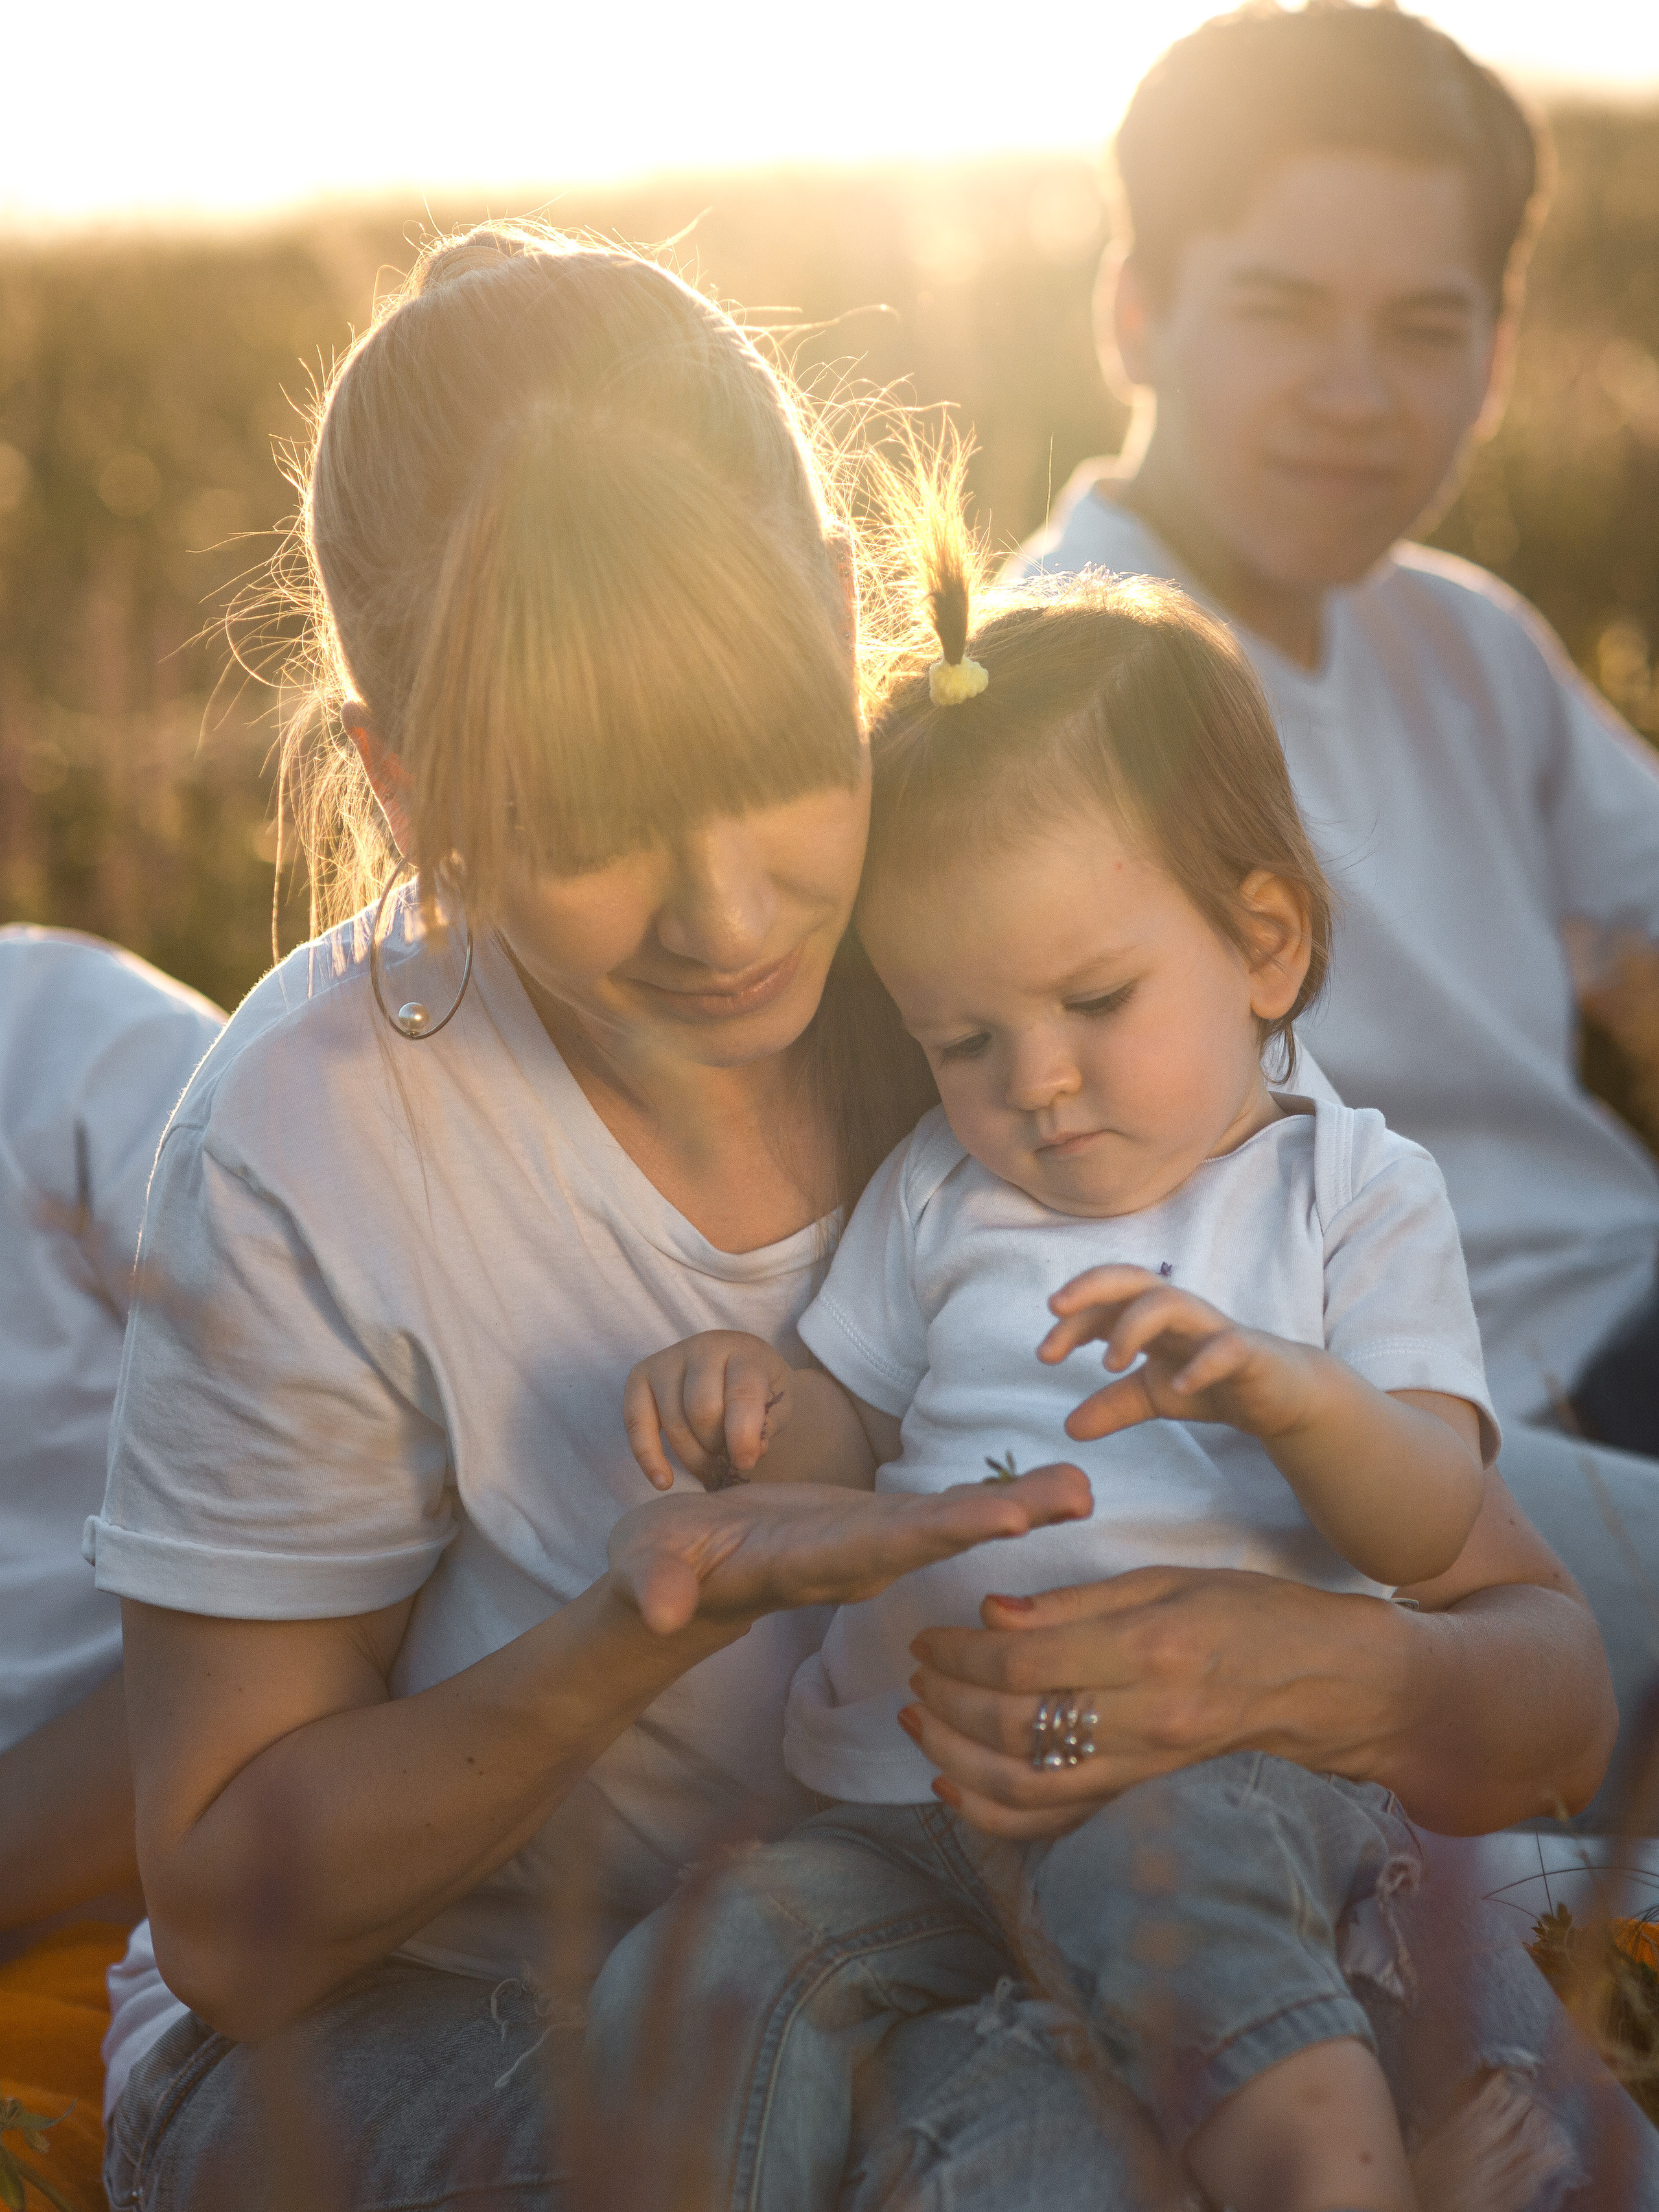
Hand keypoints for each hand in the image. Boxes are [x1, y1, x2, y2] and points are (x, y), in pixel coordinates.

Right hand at [607, 1464, 1092, 1634]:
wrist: (672, 1582)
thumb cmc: (655, 1570)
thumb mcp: (645, 1571)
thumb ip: (653, 1587)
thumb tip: (659, 1611)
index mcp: (805, 1564)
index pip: (882, 1546)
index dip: (943, 1531)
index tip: (1005, 1518)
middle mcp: (849, 1561)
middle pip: (937, 1537)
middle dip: (1005, 1515)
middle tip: (1079, 1495)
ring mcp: (864, 1546)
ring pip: (948, 1525)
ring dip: (1016, 1507)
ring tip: (1082, 1487)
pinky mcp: (868, 1527)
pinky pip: (937, 1513)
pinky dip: (989, 1500)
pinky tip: (1041, 1493)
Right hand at [623, 1332, 793, 1489]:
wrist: (734, 1365)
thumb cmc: (760, 1389)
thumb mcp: (778, 1403)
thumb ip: (766, 1427)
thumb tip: (746, 1455)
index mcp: (744, 1351)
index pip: (741, 1393)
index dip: (742, 1434)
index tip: (745, 1463)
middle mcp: (703, 1348)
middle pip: (702, 1411)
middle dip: (716, 1448)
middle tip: (728, 1463)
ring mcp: (668, 1360)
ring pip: (674, 1422)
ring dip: (693, 1457)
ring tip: (710, 1467)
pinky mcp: (641, 1376)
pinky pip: (636, 1422)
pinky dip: (648, 1457)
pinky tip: (663, 1482)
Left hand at [901, 1567, 1396, 1837]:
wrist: (1333, 1686)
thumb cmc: (1253, 1615)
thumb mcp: (1168, 1579)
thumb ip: (1075, 1604)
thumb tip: (992, 1615)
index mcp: (1150, 1649)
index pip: (1026, 1662)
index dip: (961, 1653)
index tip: (927, 1638)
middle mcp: (1146, 1719)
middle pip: (1016, 1727)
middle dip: (947, 1704)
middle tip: (913, 1677)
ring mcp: (1147, 1770)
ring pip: (1026, 1786)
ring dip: (956, 1759)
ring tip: (918, 1724)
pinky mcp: (1146, 1799)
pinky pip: (1058, 1822)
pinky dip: (996, 1815)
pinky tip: (955, 1789)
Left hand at [1040, 1265, 1326, 1442]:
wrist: (1278, 1395)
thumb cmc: (1210, 1382)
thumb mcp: (1153, 1396)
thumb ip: (1112, 1406)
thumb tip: (1068, 1428)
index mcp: (1151, 1317)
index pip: (1103, 1302)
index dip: (1070, 1322)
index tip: (1044, 1353)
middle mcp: (1178, 1312)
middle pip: (1131, 1278)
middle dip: (1090, 1287)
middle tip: (1055, 1310)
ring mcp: (1212, 1327)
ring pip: (1170, 1302)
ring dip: (1133, 1327)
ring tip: (1109, 1364)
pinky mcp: (1247, 1351)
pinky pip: (1225, 1347)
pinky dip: (1200, 1364)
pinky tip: (1178, 1386)